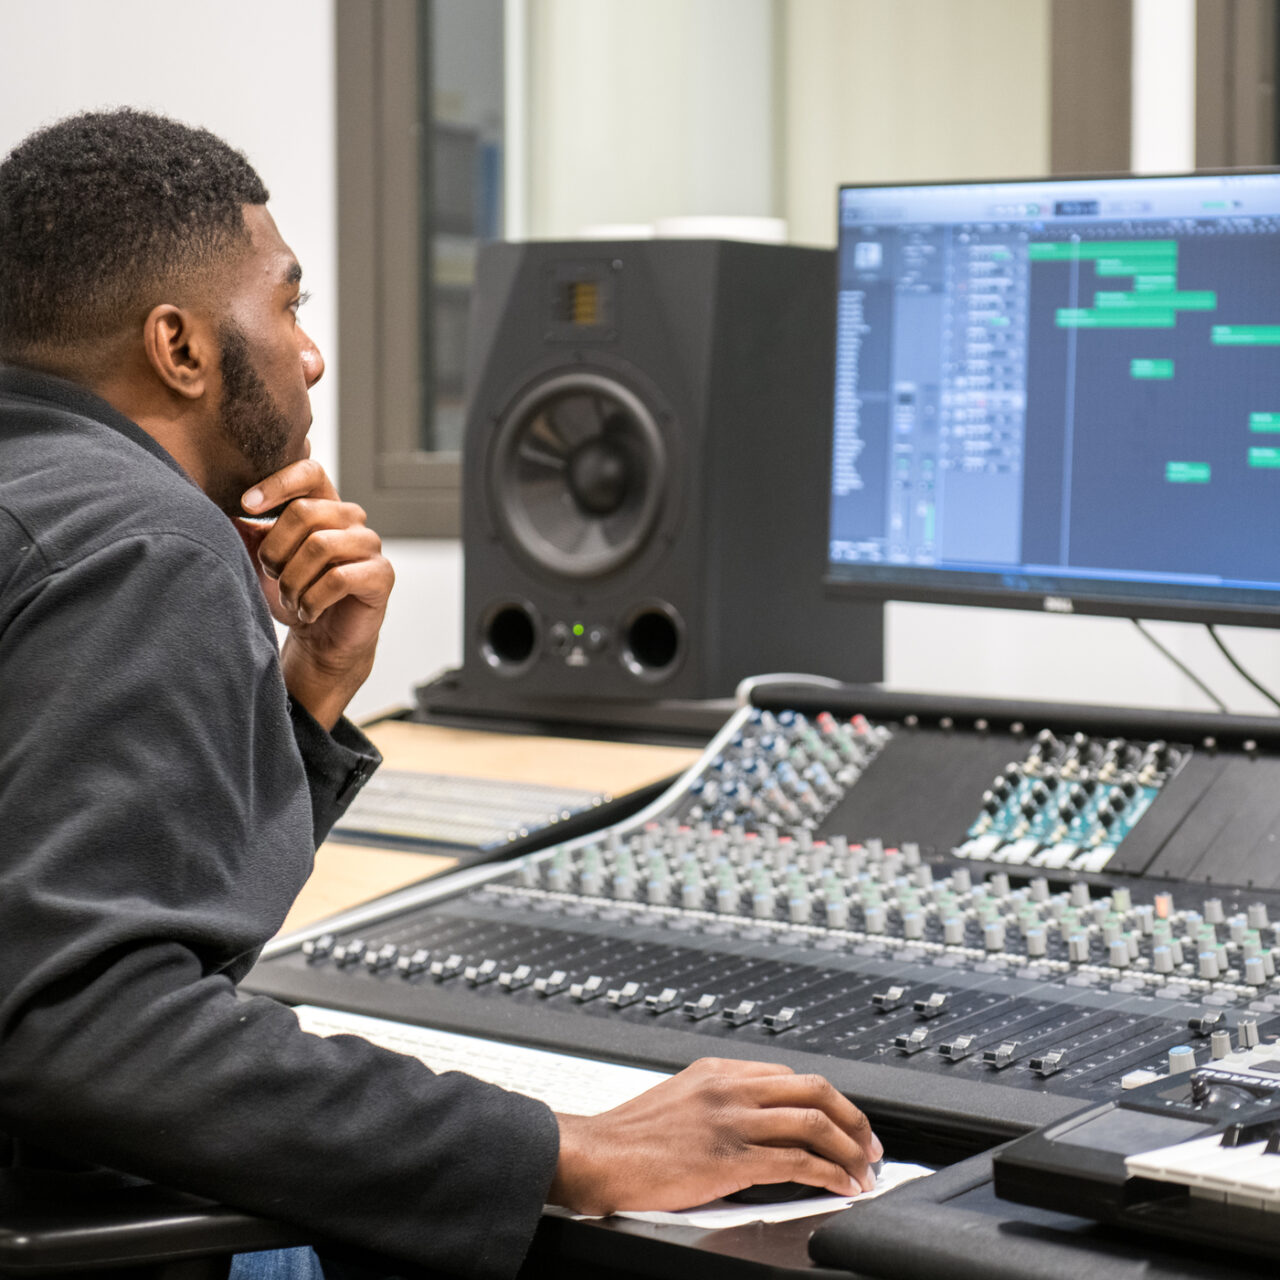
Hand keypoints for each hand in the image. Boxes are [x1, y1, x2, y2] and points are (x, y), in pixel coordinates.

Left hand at [236, 460, 393, 728]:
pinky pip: (338, 579)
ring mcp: (370, 545)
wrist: (321, 641)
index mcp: (325, 504)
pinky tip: (307, 612)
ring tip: (290, 599)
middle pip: (306, 511)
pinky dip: (312, 600)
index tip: (247, 506)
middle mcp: (351, 519)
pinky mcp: (381, 575)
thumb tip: (208, 500)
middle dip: (276, 549)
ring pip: (320, 546)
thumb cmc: (294, 593)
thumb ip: (243, 528)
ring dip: (293, 580)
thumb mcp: (260, 558)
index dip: (277, 484)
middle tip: (273, 576)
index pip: (309, 471)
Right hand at [549, 1058, 881, 1216]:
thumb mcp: (680, 1098)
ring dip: (848, 1149)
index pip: (790, 1075)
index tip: (842, 1121)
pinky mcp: (729, 1158)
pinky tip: (839, 1186)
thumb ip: (720, 1101)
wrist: (597, 1154)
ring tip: (863, 1171)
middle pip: (813, 1089)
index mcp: (718, 1070)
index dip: (827, 1100)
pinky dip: (827, 1174)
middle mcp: (729, 1088)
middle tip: (869, 1144)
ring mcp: (731, 1120)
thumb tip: (757, 1121)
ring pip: (813, 1122)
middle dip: (852, 1117)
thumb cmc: (631, 1135)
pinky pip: (796, 1161)